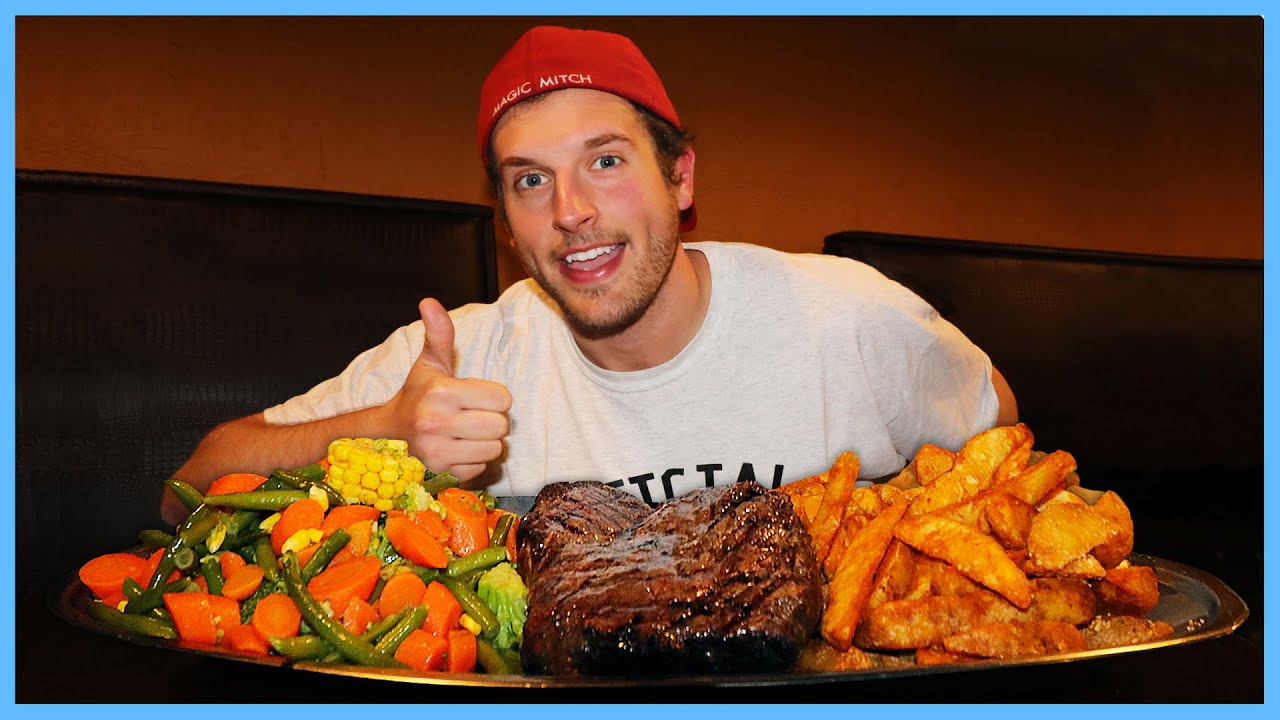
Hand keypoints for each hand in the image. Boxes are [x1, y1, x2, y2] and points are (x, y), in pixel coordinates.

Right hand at [384, 298, 512, 481]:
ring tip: (464, 435)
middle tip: (471, 417)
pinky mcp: (438, 474)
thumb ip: (439, 334)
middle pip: (500, 426)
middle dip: (491, 421)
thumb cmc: (417, 396)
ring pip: (493, 450)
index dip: (493, 397)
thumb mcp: (429, 364)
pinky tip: (455, 452)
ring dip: (484, 443)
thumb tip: (429, 302)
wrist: (386, 436)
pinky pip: (480, 470)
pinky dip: (472, 463)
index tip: (475, 397)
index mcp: (441, 393)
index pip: (502, 399)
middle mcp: (437, 423)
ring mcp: (437, 452)